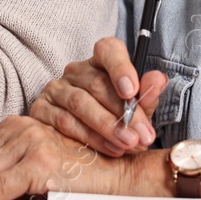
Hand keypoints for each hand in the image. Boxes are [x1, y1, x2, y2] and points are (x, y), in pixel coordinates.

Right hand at [29, 36, 168, 157]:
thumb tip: (158, 79)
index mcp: (101, 60)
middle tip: (142, 135)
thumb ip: (147, 94)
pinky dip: (89, 137)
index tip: (132, 91)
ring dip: (107, 127)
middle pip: (97, 84)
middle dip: (123, 112)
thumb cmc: (117, 118)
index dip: (120, 68)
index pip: (108, 50)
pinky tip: (110, 149)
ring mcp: (56, 88)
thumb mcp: (136, 108)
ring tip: (128, 145)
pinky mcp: (42, 109)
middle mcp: (76, 70)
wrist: (89, 141)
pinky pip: (65, 122)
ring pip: (80, 104)